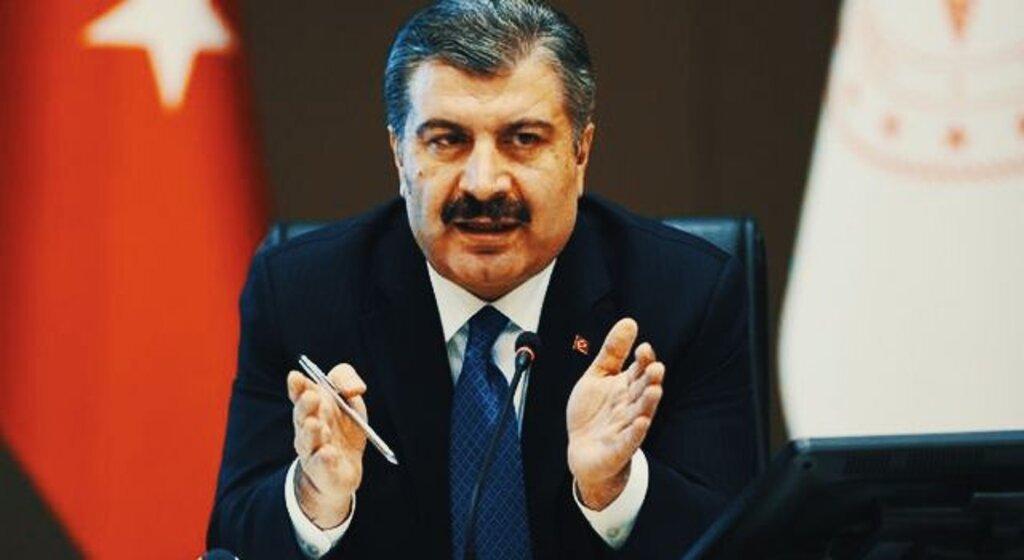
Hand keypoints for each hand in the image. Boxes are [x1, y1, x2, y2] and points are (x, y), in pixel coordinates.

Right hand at [287, 364, 368, 528]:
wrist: (345, 466)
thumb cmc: (344, 426)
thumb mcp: (349, 397)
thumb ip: (346, 379)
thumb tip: (353, 388)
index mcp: (312, 407)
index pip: (299, 394)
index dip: (297, 386)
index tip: (296, 377)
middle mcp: (307, 428)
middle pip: (301, 417)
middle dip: (305, 407)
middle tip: (312, 397)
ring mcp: (312, 450)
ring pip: (307, 441)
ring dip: (311, 433)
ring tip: (314, 424)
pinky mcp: (323, 471)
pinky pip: (321, 465)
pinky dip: (324, 460)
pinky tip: (327, 453)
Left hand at [566, 318, 664, 509]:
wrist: (581, 451)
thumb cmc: (592, 413)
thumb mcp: (598, 376)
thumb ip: (612, 351)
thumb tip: (629, 321)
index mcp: (626, 387)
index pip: (640, 370)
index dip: (643, 360)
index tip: (644, 348)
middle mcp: (630, 405)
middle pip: (644, 390)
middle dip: (650, 380)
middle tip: (655, 368)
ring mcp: (626, 426)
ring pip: (641, 412)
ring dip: (648, 402)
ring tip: (654, 390)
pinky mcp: (619, 448)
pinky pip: (630, 439)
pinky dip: (636, 431)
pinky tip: (641, 422)